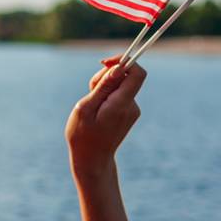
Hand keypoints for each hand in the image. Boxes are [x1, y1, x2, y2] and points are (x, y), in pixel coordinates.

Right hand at [65, 54, 146, 174]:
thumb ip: (103, 87)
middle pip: (126, 76)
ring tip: (90, 103)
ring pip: (121, 85)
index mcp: (121, 104)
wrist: (92, 159)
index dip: (124, 61)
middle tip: (90, 89)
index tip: (105, 63)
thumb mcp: (85, 108)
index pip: (137, 73)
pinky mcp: (128, 113)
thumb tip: (118, 68)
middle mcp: (131, 106)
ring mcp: (131, 110)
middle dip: (106, 75)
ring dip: (104, 86)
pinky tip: (96, 109)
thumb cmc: (83, 135)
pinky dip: (107, 95)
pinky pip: (119, 95)